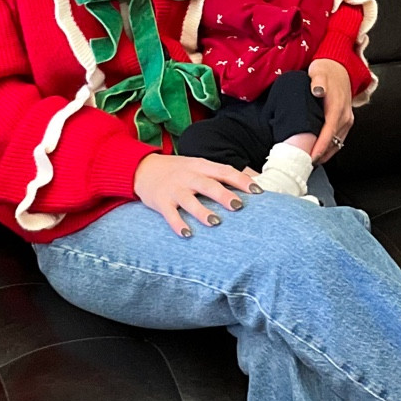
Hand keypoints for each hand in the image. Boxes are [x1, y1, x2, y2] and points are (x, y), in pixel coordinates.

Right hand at [134, 153, 259, 237]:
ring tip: (215, 222)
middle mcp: (188, 176)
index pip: (224, 171)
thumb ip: (220, 174)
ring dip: (202, 211)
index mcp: (201, 166)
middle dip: (224, 195)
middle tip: (239, 206)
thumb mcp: (198, 166)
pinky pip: (170, 214)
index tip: (258, 191)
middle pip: (208, 185)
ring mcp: (174, 189)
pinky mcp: (161, 202)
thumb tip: (252, 182)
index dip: (241, 180)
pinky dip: (178, 224)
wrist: (142, 168)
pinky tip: (187, 234)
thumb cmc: (178, 171)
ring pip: (189, 200)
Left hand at [307, 59, 353, 163]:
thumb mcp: (319, 72)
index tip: (311, 157)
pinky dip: (330, 148)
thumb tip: (318, 90)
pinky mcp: (346, 120)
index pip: (329, 132)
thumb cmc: (326, 71)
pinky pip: (339, 139)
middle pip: (334, 141)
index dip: (320, 146)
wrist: (339, 67)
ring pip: (337, 142)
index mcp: (337, 107)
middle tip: (305, 164)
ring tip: (311, 163)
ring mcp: (347, 119)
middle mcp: (345, 116)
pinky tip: (321, 154)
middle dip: (321, 155)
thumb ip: (318, 81)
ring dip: (326, 154)